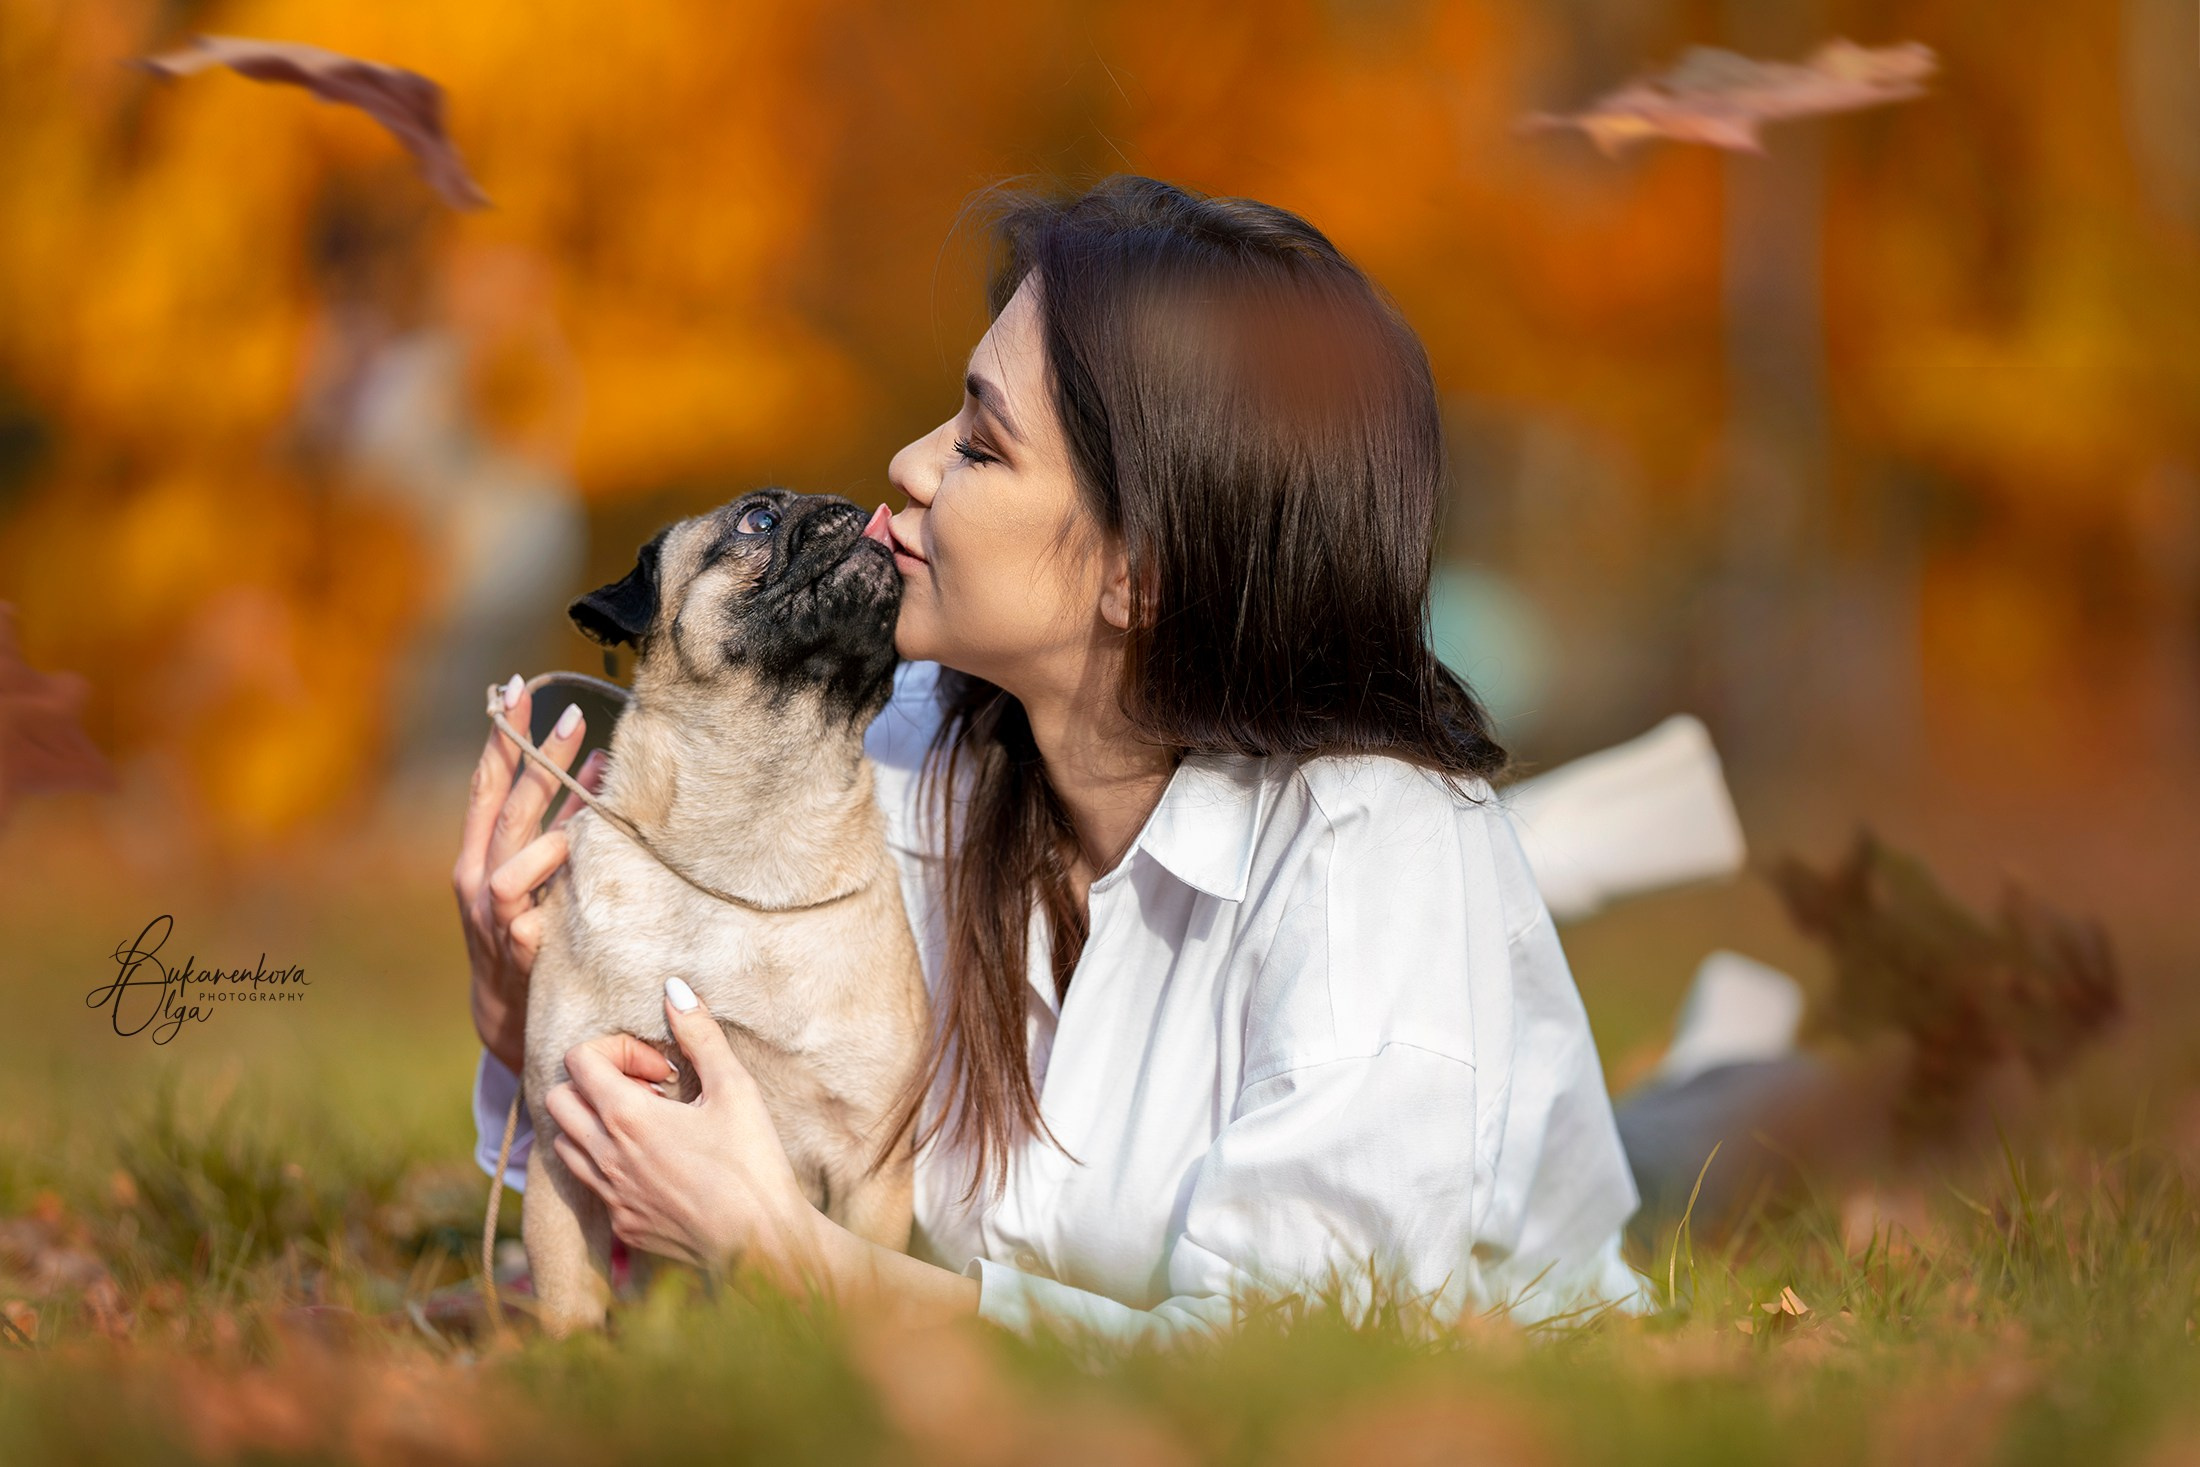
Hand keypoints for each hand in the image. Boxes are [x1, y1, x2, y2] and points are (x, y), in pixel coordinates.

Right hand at [453, 674, 607, 1073]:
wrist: (508, 1012)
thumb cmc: (531, 930)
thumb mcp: (539, 873)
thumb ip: (561, 824)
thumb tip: (599, 765)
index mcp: (481, 853)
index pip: (489, 785)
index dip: (502, 738)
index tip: (518, 689)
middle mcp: (478, 878)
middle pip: (508, 808)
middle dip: (538, 760)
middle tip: (575, 716)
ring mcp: (493, 918)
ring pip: (510, 866)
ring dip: (551, 832)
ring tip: (591, 806)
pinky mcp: (515, 951)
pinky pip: (526, 921)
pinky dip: (543, 899)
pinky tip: (572, 880)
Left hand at [544, 979, 824, 1275]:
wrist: (761, 1245)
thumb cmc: (751, 1163)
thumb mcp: (735, 1088)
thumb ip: (700, 1035)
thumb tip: (673, 988)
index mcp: (626, 1116)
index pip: (578, 1060)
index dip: (616, 1049)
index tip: (662, 1068)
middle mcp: (604, 1156)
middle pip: (558, 1099)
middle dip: (594, 1083)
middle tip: (646, 1090)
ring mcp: (609, 1194)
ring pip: (565, 1144)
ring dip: (593, 1124)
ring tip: (646, 1124)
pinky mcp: (622, 1225)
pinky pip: (592, 1184)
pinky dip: (609, 1163)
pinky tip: (656, 1164)